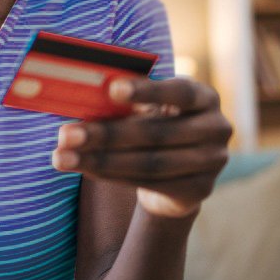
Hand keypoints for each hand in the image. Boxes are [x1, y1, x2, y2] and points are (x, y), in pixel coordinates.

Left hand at [51, 77, 231, 217]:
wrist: (179, 172)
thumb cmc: (156, 125)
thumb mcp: (149, 108)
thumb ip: (126, 101)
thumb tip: (83, 94)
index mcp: (205, 97)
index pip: (179, 92)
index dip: (147, 91)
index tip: (111, 89)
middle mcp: (216, 128)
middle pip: (156, 133)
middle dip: (106, 134)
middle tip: (65, 134)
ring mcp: (213, 162)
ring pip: (148, 163)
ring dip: (100, 160)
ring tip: (62, 157)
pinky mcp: (199, 190)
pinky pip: (149, 183)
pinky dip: (111, 175)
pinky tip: (83, 168)